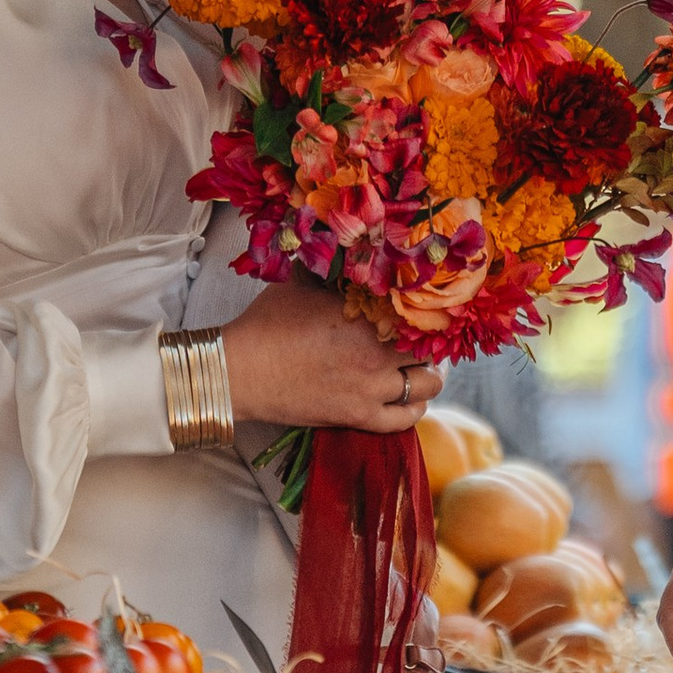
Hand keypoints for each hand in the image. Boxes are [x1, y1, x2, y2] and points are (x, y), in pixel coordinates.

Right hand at [220, 277, 443, 431]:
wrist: (242, 370)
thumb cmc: (266, 323)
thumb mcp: (301, 284)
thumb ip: (331, 273)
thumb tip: (341, 252)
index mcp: (368, 315)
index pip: (421, 313)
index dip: (428, 311)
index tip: (425, 310)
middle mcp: (378, 352)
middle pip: (431, 348)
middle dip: (431, 343)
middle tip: (425, 339)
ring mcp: (371, 388)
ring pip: (427, 385)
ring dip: (428, 376)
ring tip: (420, 368)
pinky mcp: (358, 417)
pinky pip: (405, 419)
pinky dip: (414, 409)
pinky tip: (410, 400)